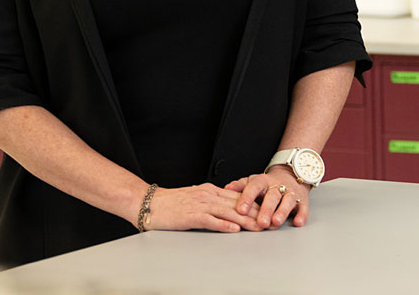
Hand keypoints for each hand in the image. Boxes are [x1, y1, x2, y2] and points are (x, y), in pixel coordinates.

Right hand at [140, 183, 262, 232]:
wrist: (149, 203)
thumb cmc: (170, 203)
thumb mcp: (195, 197)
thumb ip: (211, 201)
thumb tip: (227, 207)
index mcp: (209, 190)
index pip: (237, 196)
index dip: (254, 203)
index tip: (267, 209)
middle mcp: (207, 195)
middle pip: (236, 204)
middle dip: (255, 212)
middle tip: (269, 220)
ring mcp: (199, 205)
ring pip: (227, 211)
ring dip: (245, 220)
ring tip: (258, 226)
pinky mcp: (190, 216)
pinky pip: (210, 220)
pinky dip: (224, 224)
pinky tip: (234, 229)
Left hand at [225, 167, 310, 228]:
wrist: (291, 175)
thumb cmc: (267, 184)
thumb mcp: (252, 182)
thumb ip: (239, 186)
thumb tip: (226, 189)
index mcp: (263, 181)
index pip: (254, 187)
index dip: (247, 198)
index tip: (241, 210)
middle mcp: (277, 186)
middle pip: (272, 196)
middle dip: (266, 209)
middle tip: (260, 222)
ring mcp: (290, 192)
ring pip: (287, 201)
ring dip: (282, 212)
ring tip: (276, 222)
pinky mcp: (301, 200)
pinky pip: (302, 207)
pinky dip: (301, 214)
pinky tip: (297, 222)